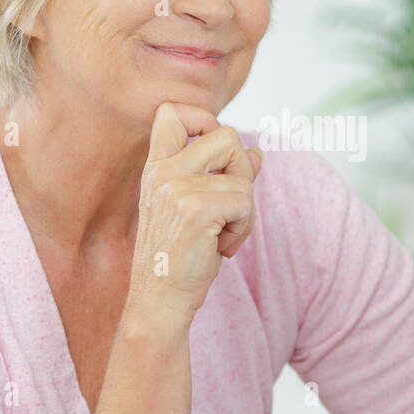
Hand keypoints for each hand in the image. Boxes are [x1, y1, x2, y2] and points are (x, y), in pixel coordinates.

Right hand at [121, 102, 261, 333]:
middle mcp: (162, 171)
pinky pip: (245, 201)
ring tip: (221, 234)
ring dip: (244, 207)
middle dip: (241, 170)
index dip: (204, 119)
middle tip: (229, 205)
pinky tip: (222, 247)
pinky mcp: (196, 208)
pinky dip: (243, 228)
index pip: (172, 111)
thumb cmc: (180, 259)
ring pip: (242, 174)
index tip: (215, 155)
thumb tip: (257, 153)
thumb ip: (224, 177)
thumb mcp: (199, 211)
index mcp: (156, 168)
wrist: (160, 301)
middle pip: (225, 134)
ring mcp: (176, 187)